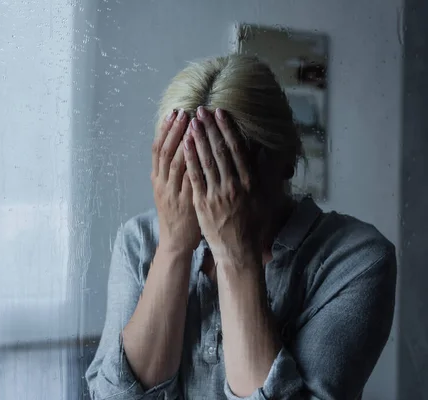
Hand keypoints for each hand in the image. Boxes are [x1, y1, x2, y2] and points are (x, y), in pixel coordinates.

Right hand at [152, 109, 200, 254]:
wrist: (176, 241)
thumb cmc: (177, 214)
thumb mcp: (170, 190)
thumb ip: (174, 171)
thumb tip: (183, 146)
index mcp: (157, 179)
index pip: (158, 149)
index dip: (165, 130)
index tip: (173, 112)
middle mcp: (162, 183)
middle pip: (165, 151)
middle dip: (174, 130)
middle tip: (183, 112)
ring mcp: (172, 192)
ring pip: (175, 162)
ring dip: (184, 142)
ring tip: (193, 124)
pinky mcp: (185, 201)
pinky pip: (189, 179)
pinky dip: (195, 163)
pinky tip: (202, 149)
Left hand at [183, 107, 262, 266]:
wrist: (237, 250)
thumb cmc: (252, 224)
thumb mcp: (264, 198)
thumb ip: (264, 173)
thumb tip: (264, 150)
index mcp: (250, 182)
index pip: (238, 149)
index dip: (228, 129)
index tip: (221, 113)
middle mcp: (234, 185)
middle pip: (220, 151)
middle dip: (211, 128)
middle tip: (202, 110)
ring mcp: (217, 194)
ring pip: (207, 160)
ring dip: (199, 138)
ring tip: (192, 120)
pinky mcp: (202, 203)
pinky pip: (195, 176)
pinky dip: (190, 157)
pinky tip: (185, 143)